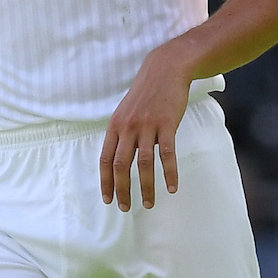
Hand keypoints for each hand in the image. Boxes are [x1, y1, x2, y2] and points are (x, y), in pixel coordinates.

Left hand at [101, 45, 191, 210]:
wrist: (165, 69)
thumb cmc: (146, 94)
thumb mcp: (126, 112)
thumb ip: (122, 134)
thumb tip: (119, 159)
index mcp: (115, 126)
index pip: (105, 159)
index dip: (105, 181)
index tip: (108, 199)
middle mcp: (128, 127)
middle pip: (121, 165)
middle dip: (122, 190)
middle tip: (126, 208)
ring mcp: (147, 126)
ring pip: (144, 163)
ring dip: (146, 187)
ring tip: (149, 204)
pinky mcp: (166, 124)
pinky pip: (167, 154)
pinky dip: (169, 173)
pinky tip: (172, 187)